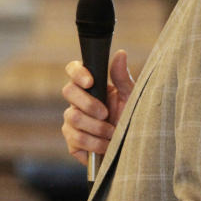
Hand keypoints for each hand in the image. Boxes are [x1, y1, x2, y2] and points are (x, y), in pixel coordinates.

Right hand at [61, 49, 134, 165]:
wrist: (132, 148)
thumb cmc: (131, 119)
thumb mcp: (131, 98)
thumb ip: (122, 78)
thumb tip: (120, 53)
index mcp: (91, 87)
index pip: (73, 70)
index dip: (77, 73)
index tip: (90, 82)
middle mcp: (77, 102)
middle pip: (68, 91)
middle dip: (89, 104)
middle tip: (106, 114)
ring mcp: (72, 122)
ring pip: (73, 118)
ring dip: (96, 127)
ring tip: (112, 133)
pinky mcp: (72, 142)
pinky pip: (75, 139)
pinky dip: (94, 143)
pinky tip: (106, 145)